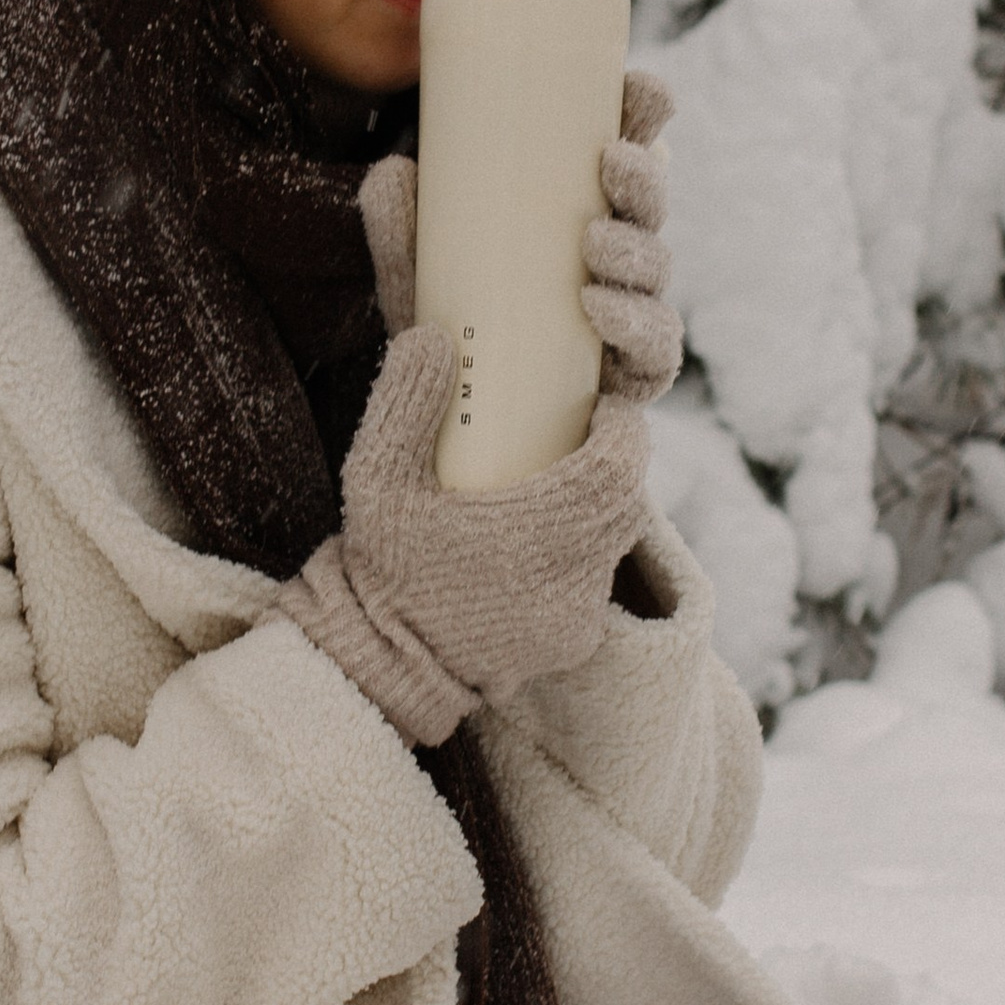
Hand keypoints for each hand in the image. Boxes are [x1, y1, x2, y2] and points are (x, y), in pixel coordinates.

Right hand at [274, 330, 651, 744]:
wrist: (382, 667)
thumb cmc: (382, 568)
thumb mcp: (378, 480)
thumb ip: (405, 406)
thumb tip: (433, 337)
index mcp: (537, 535)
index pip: (618, 471)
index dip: (623, 433)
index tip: (604, 408)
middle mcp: (572, 581)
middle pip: (626, 506)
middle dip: (615, 466)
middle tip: (584, 438)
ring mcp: (576, 619)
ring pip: (614, 545)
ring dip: (597, 513)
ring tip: (556, 488)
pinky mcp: (572, 645)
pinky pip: (595, 586)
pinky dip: (580, 558)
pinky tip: (540, 545)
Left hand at [356, 66, 682, 402]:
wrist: (465, 444)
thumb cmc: (454, 338)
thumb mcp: (417, 277)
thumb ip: (400, 229)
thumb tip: (392, 169)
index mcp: (581, 218)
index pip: (623, 159)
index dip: (644, 118)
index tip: (640, 87)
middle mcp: (616, 264)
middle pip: (651, 210)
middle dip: (645, 179)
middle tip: (610, 161)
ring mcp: (629, 322)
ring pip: (658, 275)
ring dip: (637, 251)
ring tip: (593, 242)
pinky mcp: (631, 382)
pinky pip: (653, 352)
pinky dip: (633, 325)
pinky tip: (597, 306)